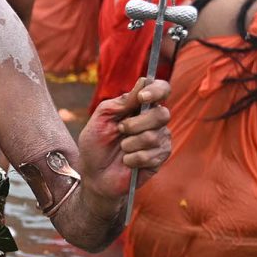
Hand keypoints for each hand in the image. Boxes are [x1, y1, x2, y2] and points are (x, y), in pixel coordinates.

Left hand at [78, 78, 171, 202]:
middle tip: (120, 130)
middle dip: (135, 124)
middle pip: (161, 114)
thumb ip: (122, 101)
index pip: (162, 89)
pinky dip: (132, 158)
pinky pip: (150, 155)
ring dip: (129, 144)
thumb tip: (143, 83)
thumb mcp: (102, 117)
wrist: (94, 173)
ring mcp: (160, 139)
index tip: (143, 97)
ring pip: (153, 136)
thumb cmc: (96, 143)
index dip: (157, 90)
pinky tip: (126, 161)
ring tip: (121, 148)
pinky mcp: (160, 158)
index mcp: (141, 106)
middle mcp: (155, 120)